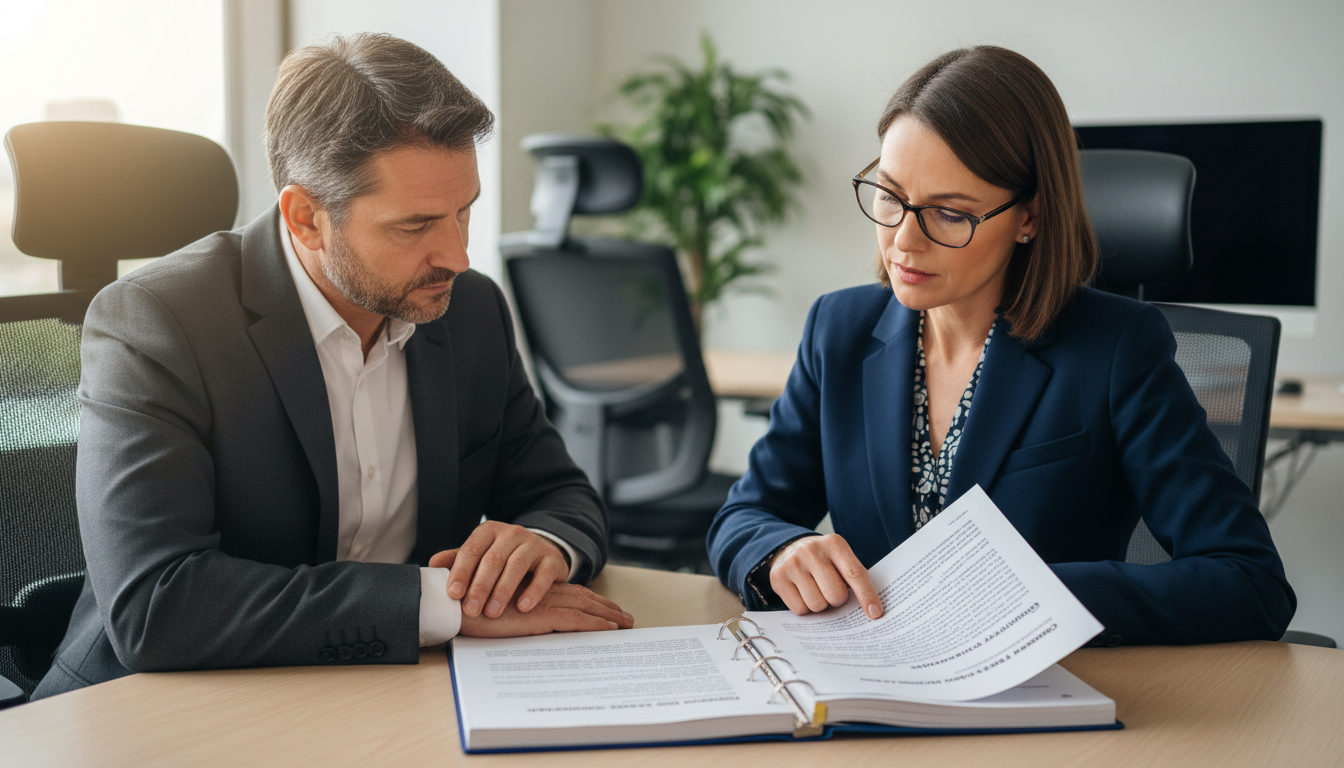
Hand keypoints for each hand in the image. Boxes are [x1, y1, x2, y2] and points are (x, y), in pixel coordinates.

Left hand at [428, 521, 569, 618]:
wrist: (542, 551)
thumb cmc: (504, 557)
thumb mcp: (481, 555)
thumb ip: (458, 560)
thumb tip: (432, 564)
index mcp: (489, 531)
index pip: (472, 550)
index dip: (461, 572)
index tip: (453, 594)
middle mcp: (511, 533)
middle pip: (493, 559)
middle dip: (480, 587)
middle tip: (470, 610)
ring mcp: (533, 544)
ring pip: (516, 565)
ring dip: (502, 590)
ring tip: (492, 612)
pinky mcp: (552, 558)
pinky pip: (543, 574)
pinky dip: (533, 591)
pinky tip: (523, 607)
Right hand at [458, 581, 634, 637]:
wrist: (453, 605)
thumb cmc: (467, 607)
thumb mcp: (491, 606)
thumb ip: (505, 605)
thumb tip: (514, 614)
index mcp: (532, 589)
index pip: (569, 592)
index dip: (589, 598)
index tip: (606, 607)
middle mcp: (542, 593)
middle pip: (583, 597)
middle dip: (606, 608)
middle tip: (626, 618)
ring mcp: (543, 603)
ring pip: (586, 607)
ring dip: (609, 615)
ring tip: (626, 624)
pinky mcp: (541, 616)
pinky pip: (577, 621)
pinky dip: (597, 625)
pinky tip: (612, 630)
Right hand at [769, 534, 882, 618]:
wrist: (788, 548)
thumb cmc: (822, 560)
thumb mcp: (839, 558)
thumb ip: (853, 577)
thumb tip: (870, 610)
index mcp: (834, 544)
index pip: (855, 573)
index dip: (866, 595)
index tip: (875, 613)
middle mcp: (812, 551)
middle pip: (835, 594)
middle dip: (837, 600)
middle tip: (832, 591)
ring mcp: (793, 563)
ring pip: (817, 605)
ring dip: (820, 604)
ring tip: (815, 590)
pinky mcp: (778, 577)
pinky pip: (800, 609)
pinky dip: (804, 607)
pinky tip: (801, 593)